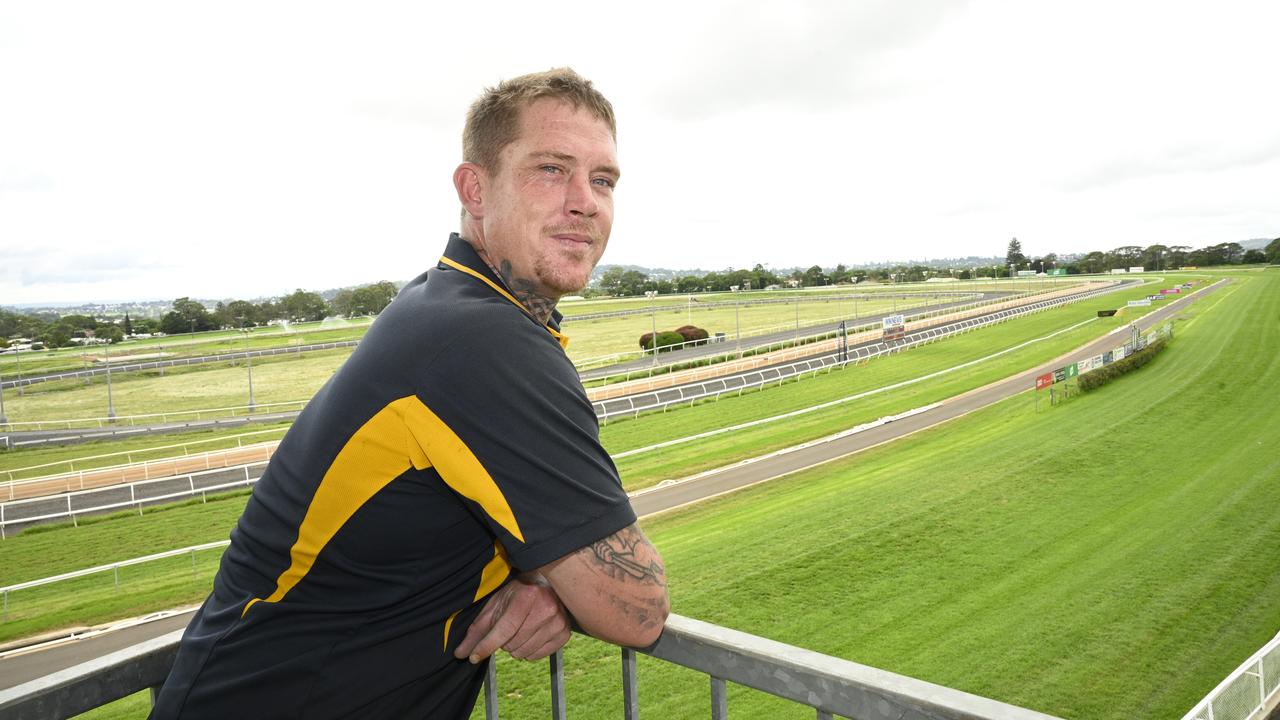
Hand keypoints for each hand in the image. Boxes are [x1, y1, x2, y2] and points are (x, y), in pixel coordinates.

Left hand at [453, 574, 571, 663]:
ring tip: (520, 630)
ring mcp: (558, 621)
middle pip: (512, 644)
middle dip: (504, 641)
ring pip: (523, 653)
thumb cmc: (518, 594)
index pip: (503, 630)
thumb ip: (477, 630)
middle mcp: (545, 608)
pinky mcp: (564, 633)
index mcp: (526, 596)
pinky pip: (537, 656)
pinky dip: (529, 650)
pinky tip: (531, 635)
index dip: (486, 646)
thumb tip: (461, 654)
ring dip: (516, 647)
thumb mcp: (495, 605)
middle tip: (509, 627)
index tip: (473, 657)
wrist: (547, 585)